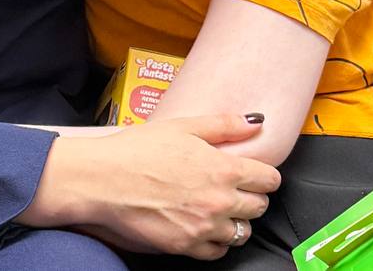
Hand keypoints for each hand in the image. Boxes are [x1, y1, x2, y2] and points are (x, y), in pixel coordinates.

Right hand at [19, 114, 276, 259]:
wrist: (103, 180)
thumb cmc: (138, 149)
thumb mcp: (182, 126)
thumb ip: (224, 125)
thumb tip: (255, 121)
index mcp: (223, 169)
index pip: (269, 180)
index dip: (264, 174)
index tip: (256, 172)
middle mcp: (219, 202)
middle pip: (259, 207)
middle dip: (251, 196)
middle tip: (234, 187)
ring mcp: (204, 228)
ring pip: (242, 233)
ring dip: (236, 220)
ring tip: (218, 207)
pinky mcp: (186, 247)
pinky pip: (218, 252)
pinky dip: (216, 240)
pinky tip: (203, 225)